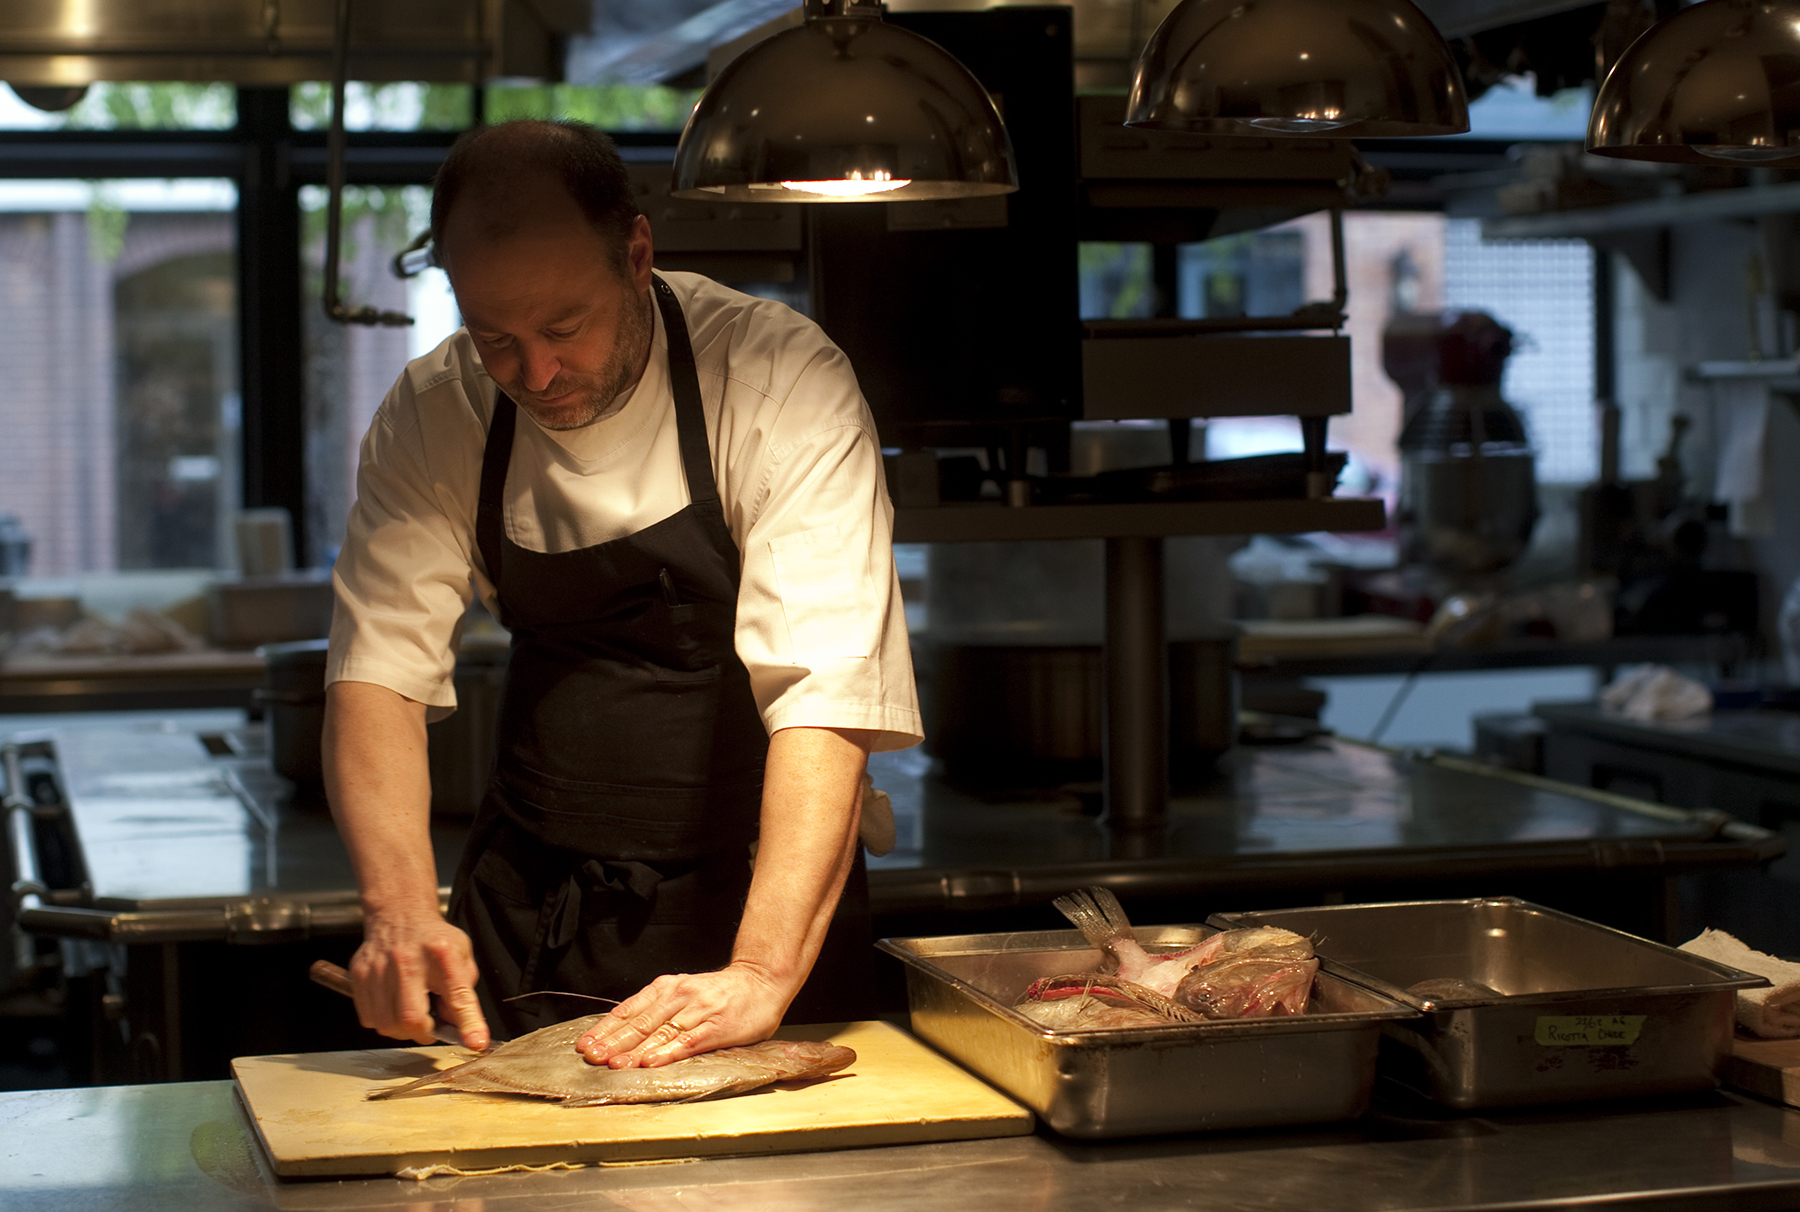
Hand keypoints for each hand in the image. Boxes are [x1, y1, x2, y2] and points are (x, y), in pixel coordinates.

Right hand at [349, 910, 490, 1051]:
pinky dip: (383, 1021)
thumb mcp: (461, 957)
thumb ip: (464, 993)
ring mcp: (379, 967)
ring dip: (402, 1030)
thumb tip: (461, 1030)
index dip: (468, 1023)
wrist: (400, 914)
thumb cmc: (434, 940)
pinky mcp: (360, 974)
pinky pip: (369, 1018)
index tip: (476, 1043)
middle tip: (430, 1027)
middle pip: (410, 1018)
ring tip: (412, 1013)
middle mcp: (407, 960)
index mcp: (442, 954)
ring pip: (386, 1024)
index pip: (458, 995)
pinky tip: (393, 1006)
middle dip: (423, 1033)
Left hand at [575, 962, 791, 1067]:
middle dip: (613, 1042)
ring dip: (635, 1051)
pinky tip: (653, 1063)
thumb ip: (657, 1010)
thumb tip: (621, 1034)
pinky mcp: (718, 1026)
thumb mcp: (683, 992)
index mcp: (667, 988)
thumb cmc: (719, 993)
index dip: (605, 1029)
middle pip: (640, 1022)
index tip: (585, 1045)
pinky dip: (669, 1052)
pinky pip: (689, 1041)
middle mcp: (679, 996)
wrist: (762, 980)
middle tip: (592, 1057)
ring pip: (661, 1033)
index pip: (629, 1009)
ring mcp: (699, 1011)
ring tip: (615, 1065)